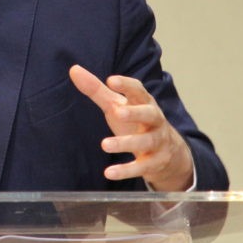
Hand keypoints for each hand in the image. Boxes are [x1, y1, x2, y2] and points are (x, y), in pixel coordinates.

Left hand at [68, 65, 193, 190]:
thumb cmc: (135, 122)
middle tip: (117, 111)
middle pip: (149, 114)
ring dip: (125, 143)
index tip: (111, 80)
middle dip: (135, 113)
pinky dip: (126, 171)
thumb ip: (97, 89)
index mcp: (144, 102)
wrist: (168, 153)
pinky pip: (141, 167)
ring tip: (104, 145)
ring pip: (145, 142)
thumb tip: (74, 69)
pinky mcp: (154, 163)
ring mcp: (156, 142)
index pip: (138, 90)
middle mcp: (154, 120)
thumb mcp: (117, 105)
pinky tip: (109, 173)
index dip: (126, 85)